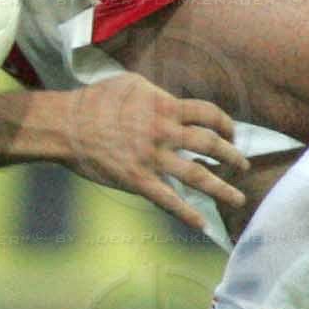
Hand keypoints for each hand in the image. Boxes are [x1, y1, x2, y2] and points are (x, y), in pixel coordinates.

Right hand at [52, 74, 246, 233]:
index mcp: (165, 107)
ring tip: (238, 197)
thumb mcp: (130, 84)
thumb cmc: (95, 101)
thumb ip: (156, 92)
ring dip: (222, 188)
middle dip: (232, 156)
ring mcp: (152, 159)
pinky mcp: (138, 181)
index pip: (208, 113)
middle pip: (211, 144)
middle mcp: (165, 132)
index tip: (232, 133)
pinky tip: (201, 224)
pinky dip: (187, 215)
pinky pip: (168, 201)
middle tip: (243, 165)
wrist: (66, 126)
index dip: (226, 123)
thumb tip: (172, 100)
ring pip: (197, 176)